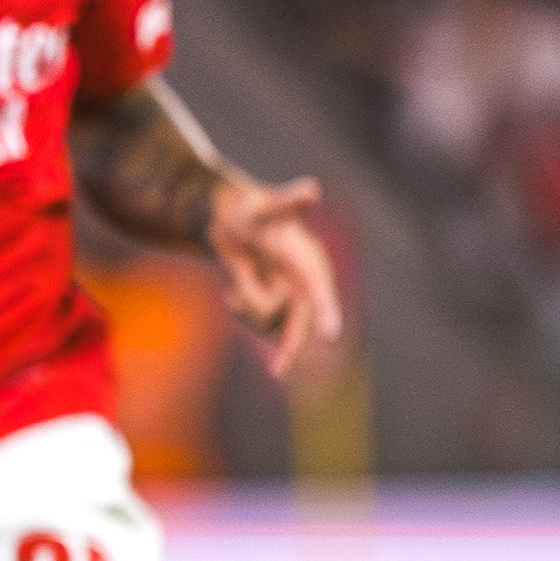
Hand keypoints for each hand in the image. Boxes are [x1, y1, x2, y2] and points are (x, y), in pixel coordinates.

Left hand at [209, 168, 344, 381]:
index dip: (325, 309)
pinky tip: (232, 291)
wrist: (229, 221)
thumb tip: (312, 188)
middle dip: (292, 346)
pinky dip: (243, 308)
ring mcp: (291, 293)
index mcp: (307, 257)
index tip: (330, 334)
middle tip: (276, 372)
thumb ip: (287, 203)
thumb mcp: (262, 210)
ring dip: (250, 307)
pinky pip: (260, 320)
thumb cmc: (248, 211)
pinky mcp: (276, 302)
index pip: (318, 287)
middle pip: (303, 319)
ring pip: (274, 320)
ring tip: (237, 279)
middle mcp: (304, 279)